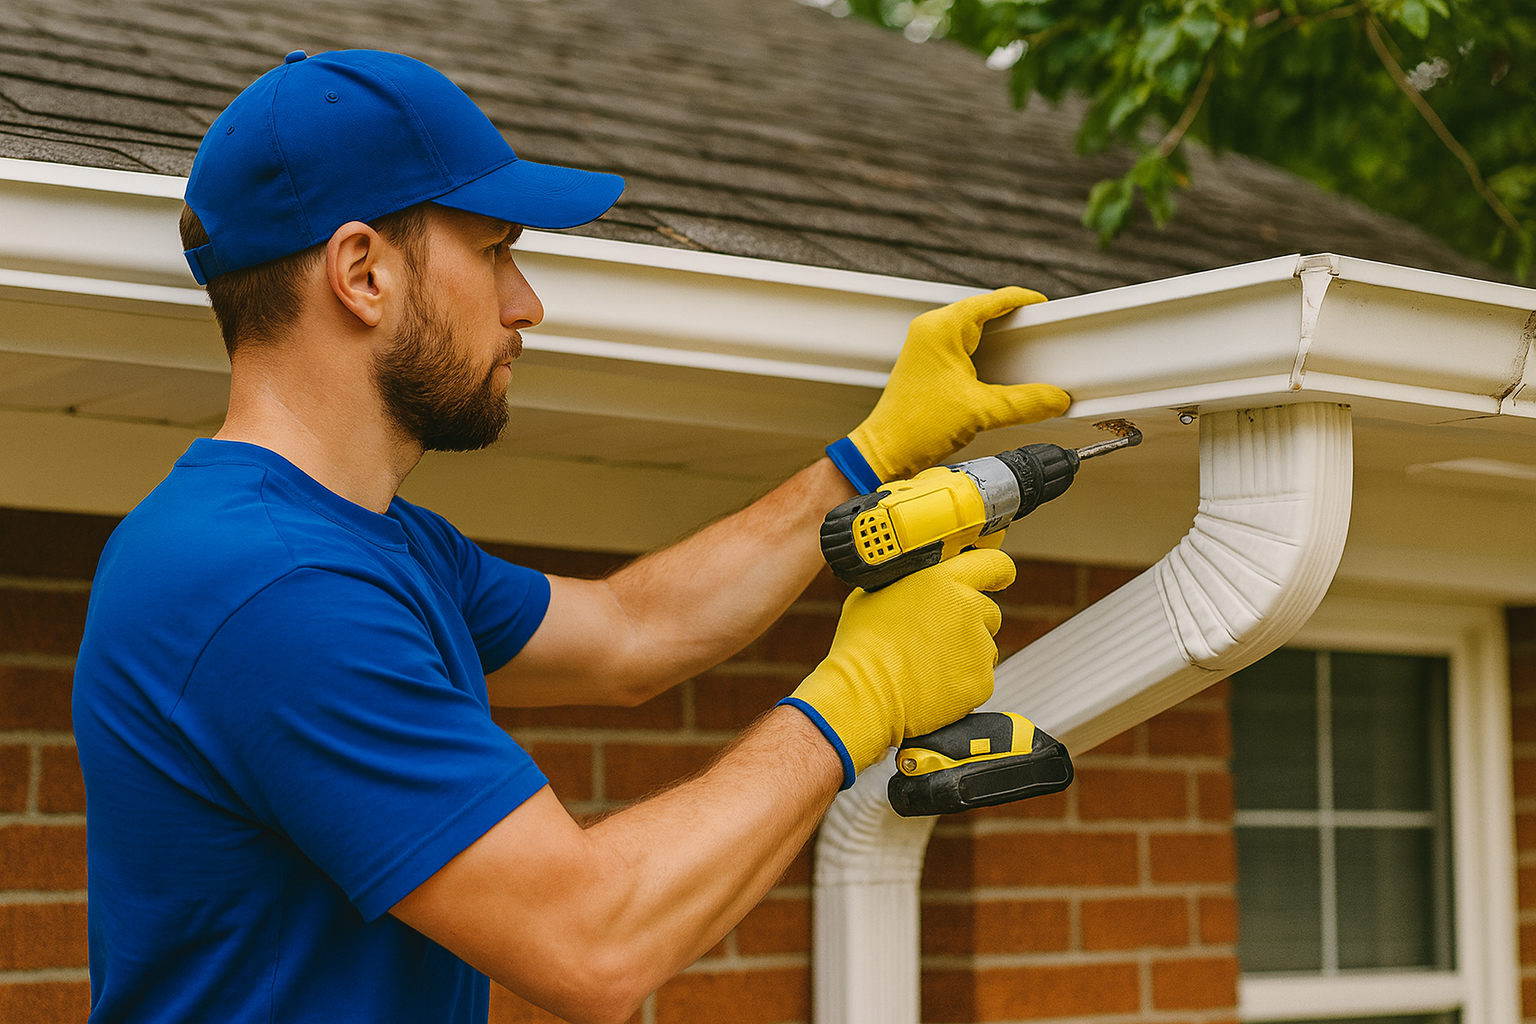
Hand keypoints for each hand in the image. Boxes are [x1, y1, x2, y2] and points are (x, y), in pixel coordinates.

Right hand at [779, 548, 1015, 785]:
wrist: (866, 693)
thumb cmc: (863, 645)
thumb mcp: (875, 594)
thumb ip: (908, 584)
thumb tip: (914, 586)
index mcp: (942, 580)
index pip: (992, 563)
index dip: (996, 571)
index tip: (997, 577)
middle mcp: (967, 608)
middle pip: (988, 610)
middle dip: (970, 621)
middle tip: (939, 636)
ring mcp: (979, 646)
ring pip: (984, 647)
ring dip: (965, 654)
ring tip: (928, 665)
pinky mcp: (982, 681)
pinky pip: (980, 678)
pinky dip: (963, 683)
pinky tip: (933, 684)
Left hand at [843, 287, 1069, 483]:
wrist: (887, 451)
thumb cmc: (915, 427)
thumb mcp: (983, 411)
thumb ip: (1026, 402)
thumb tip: (1054, 398)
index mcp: (941, 328)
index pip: (993, 300)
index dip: (1025, 302)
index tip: (1046, 309)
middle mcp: (931, 330)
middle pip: (985, 313)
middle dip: (1015, 325)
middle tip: (1041, 335)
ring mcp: (927, 346)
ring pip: (975, 331)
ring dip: (1000, 342)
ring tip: (1025, 353)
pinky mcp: (929, 364)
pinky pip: (965, 348)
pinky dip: (987, 356)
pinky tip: (1002, 372)